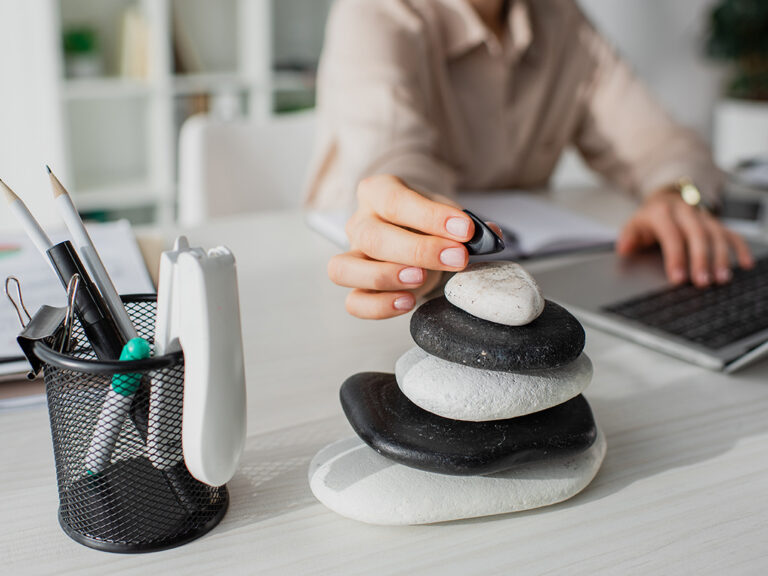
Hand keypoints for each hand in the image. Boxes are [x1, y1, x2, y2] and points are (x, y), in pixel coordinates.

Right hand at [328, 175, 474, 318]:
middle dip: (419, 250)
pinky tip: (407, 302)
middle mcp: (359, 222)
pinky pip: (354, 302)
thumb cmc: (427, 219)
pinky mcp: (355, 287)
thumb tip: (490, 235)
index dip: (431, 217)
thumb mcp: (445, 211)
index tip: (465, 230)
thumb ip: (467, 224)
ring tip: (421, 279)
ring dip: (386, 276)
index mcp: (377, 192)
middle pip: (373, 236)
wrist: (412, 228)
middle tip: (457, 258)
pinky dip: (378, 306)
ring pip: (345, 269)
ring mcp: (352, 255)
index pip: (395, 201)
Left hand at [617, 187, 753, 286]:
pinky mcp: (716, 222)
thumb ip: (627, 237)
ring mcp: (703, 216)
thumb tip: (624, 248)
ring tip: (721, 279)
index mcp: (663, 213)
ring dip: (721, 258)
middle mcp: (686, 212)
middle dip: (701, 260)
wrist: (667, 197)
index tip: (678, 279)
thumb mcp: (633, 224)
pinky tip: (745, 264)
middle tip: (702, 282)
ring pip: (716, 235)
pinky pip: (731, 233)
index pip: (671, 235)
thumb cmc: (650, 218)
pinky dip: (740, 248)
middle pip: (697, 235)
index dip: (675, 257)